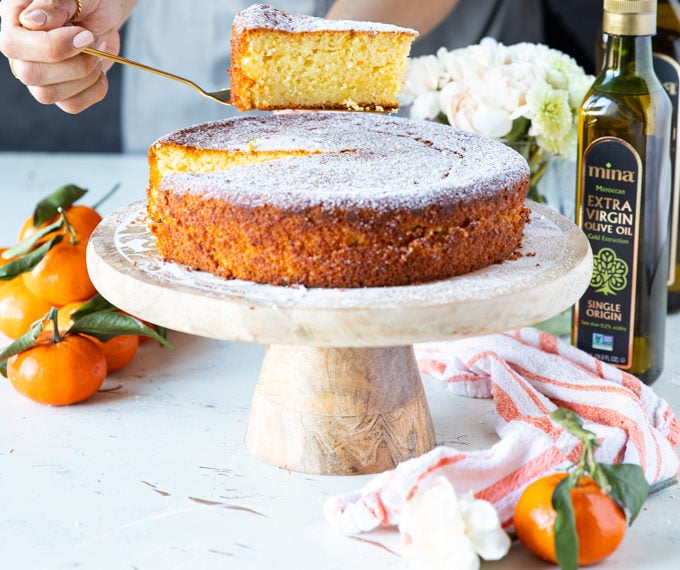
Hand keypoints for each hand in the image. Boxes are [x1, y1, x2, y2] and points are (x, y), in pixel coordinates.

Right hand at [0, 0, 134, 112]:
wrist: (104, 10)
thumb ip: (51, 4)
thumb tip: (32, 21)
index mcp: (13, 21)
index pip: (12, 45)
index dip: (54, 46)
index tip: (85, 35)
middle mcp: (20, 51)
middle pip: (29, 75)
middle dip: (73, 64)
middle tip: (93, 42)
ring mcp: (40, 74)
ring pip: (48, 95)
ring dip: (84, 77)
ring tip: (97, 53)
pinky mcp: (61, 91)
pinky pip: (72, 105)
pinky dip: (94, 90)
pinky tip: (99, 71)